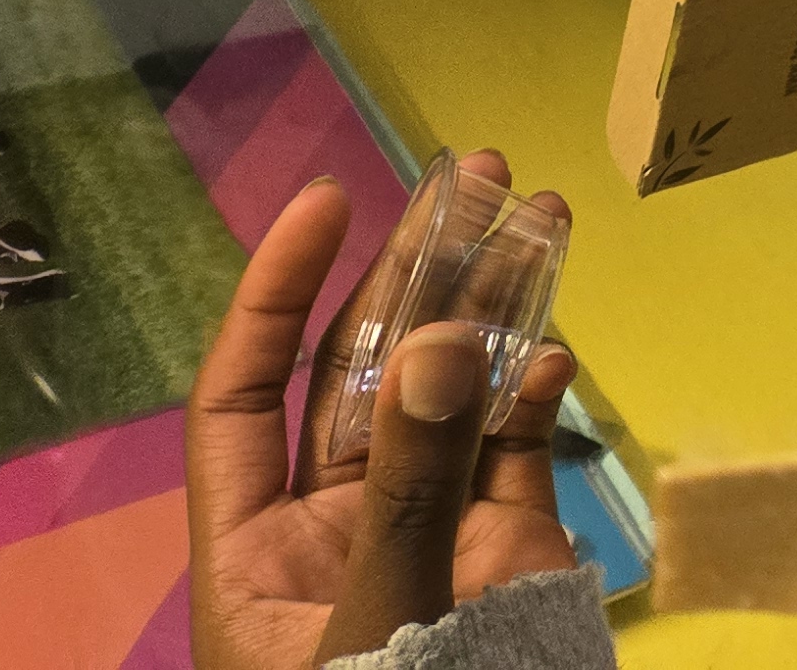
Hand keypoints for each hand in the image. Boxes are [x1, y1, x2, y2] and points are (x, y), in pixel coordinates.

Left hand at [188, 167, 582, 669]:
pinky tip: (554, 347)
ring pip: (451, 391)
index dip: (276, 295)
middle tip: (469, 172)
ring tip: (535, 210)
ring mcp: (426, 537)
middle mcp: (334, 529)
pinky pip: (513, 450)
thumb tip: (439, 340)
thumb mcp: (382, 625)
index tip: (326, 202)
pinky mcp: (504, 556)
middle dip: (412, 268)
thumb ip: (412, 485)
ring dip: (493, 301)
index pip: (242, 398)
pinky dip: (535, 392)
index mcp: (255, 556)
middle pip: (361, 370)